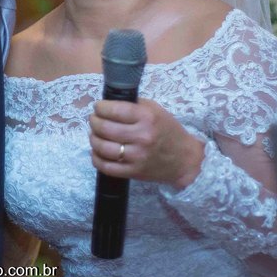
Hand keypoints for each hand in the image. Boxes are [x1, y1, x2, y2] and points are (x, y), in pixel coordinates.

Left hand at [89, 99, 204, 188]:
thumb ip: (133, 105)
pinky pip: (105, 167)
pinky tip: (98, 151)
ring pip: (102, 147)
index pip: (114, 110)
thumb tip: (108, 103)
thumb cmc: (167, 130)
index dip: (100, 107)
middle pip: (104, 128)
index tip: (99, 107)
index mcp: (147, 118)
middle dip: (94, 121)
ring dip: (93, 138)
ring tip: (95, 134)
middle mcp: (141, 137)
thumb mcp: (155, 110)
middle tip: (94, 119)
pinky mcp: (133, 172)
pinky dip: (96, 158)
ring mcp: (137, 156)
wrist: (184, 158)